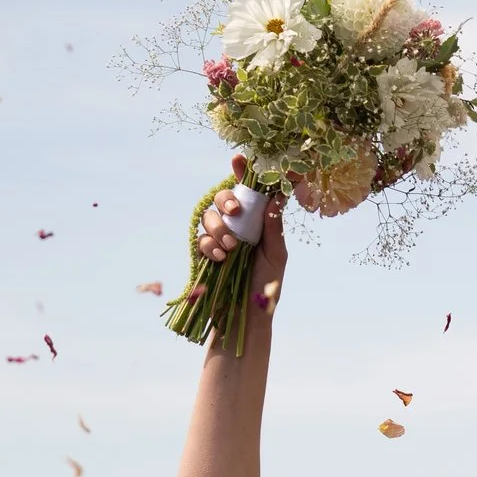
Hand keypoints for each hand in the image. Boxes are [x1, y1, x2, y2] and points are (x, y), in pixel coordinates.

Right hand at [197, 154, 289, 288]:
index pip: (249, 192)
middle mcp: (236, 226)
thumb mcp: (276, 256)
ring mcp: (218, 238)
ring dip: (218, 228)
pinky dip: (209, 245)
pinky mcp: (204, 253)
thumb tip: (277, 197)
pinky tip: (220, 258)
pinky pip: (200, 238)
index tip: (238, 160)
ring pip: (208, 216)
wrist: (246, 316)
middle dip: (225, 199)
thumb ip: (274, 228)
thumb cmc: (265, 286)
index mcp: (256, 223)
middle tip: (234, 211)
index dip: (243, 173)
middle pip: (222, 198)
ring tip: (231, 247)